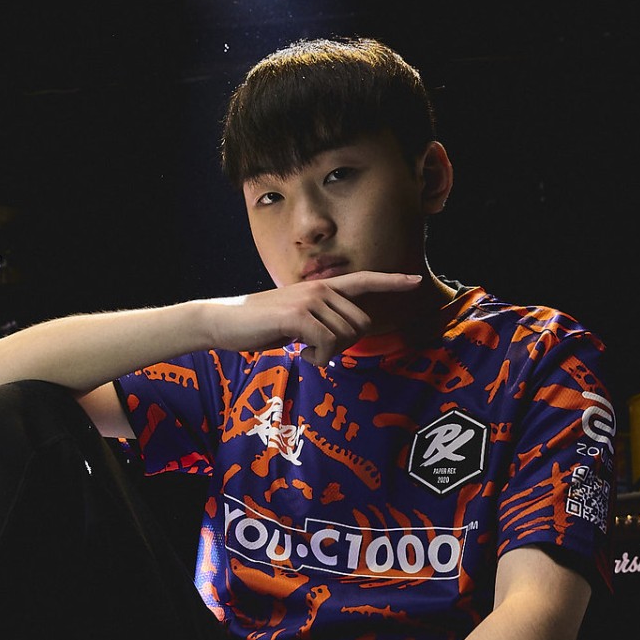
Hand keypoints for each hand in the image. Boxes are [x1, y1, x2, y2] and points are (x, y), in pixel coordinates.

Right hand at [205, 272, 422, 367]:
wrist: (225, 321)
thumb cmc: (260, 325)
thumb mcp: (297, 320)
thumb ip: (322, 321)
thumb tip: (340, 339)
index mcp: (322, 288)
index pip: (363, 281)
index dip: (390, 282)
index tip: (414, 281)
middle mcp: (321, 288)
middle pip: (361, 325)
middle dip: (344, 346)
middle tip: (316, 349)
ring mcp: (311, 300)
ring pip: (346, 337)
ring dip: (326, 354)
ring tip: (302, 347)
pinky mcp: (300, 315)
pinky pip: (328, 345)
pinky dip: (317, 358)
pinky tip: (299, 353)